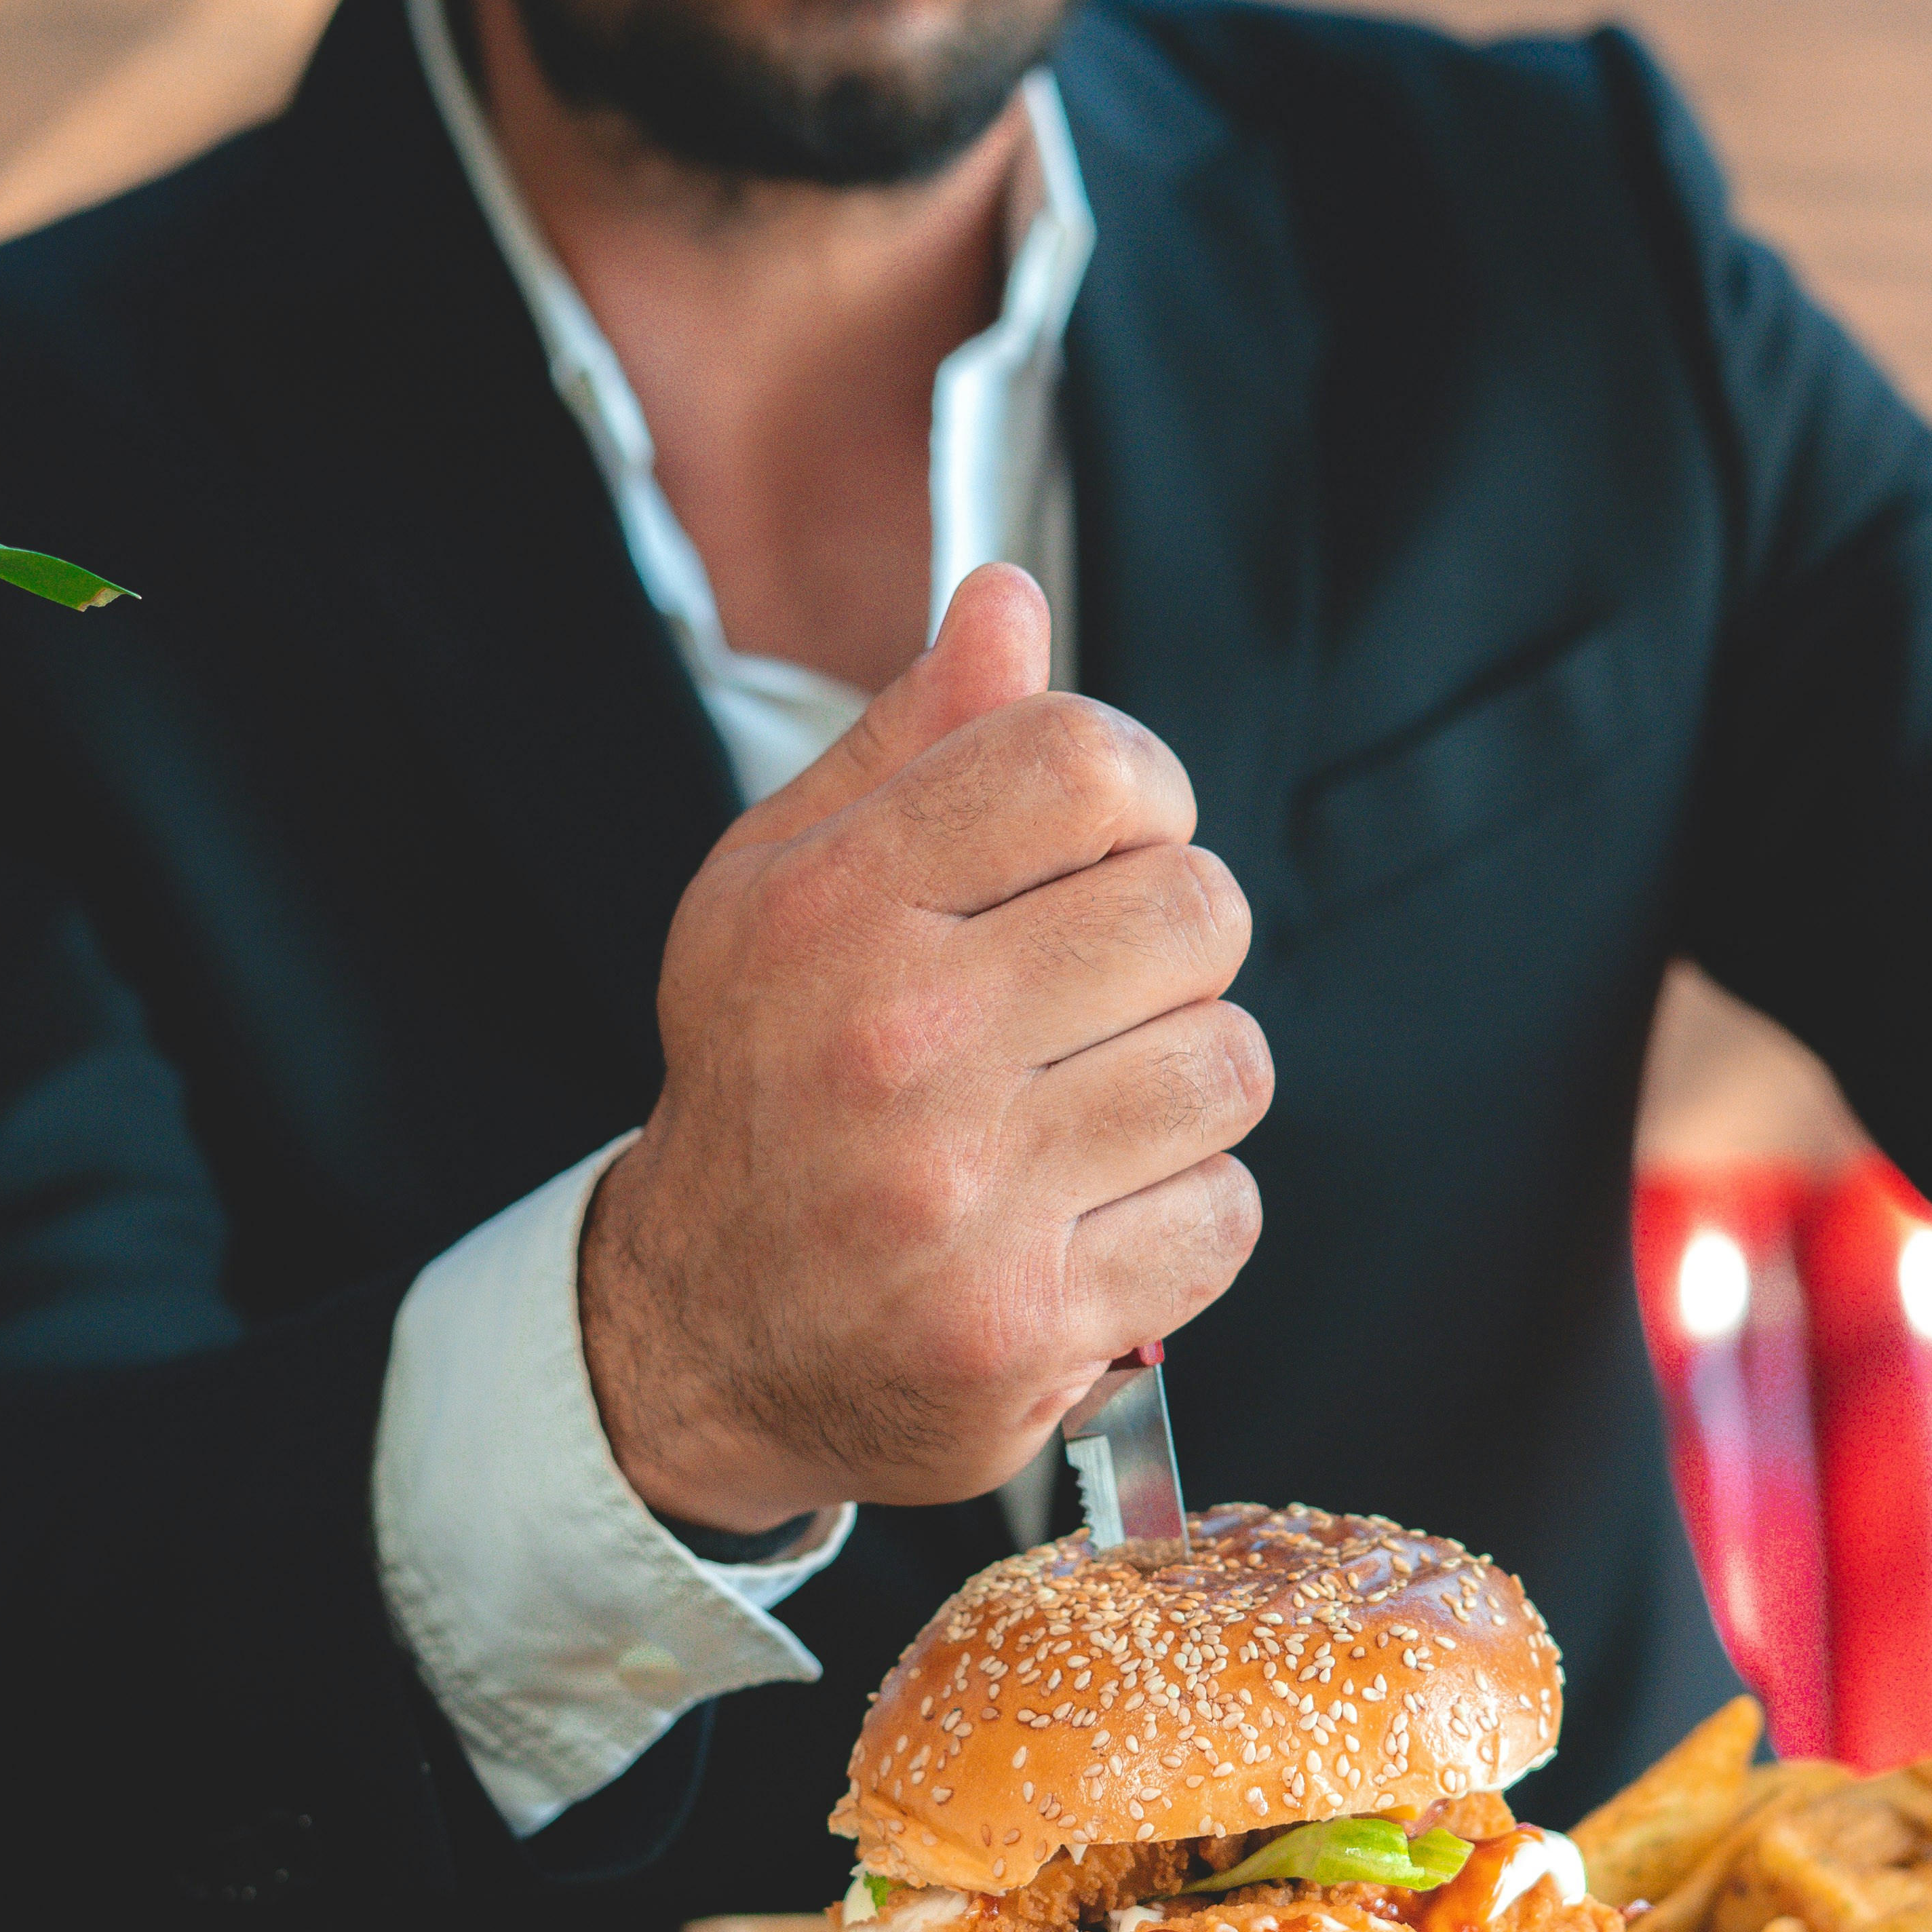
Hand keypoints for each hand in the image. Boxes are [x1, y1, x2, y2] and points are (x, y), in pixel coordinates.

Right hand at [578, 565, 1268, 1525]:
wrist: (702, 1333)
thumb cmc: (769, 1077)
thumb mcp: (785, 883)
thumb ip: (914, 741)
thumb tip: (1009, 599)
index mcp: (832, 908)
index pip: (1087, 762)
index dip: (1141, 792)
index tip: (1112, 845)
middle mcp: (896, 1042)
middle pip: (1195, 908)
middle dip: (1174, 943)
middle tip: (1100, 991)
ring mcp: (963, 1195)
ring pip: (1230, 1064)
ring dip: (1185, 1083)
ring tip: (1092, 1106)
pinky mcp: (1025, 1325)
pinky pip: (1224, 1211)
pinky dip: (1181, 1213)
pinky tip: (1091, 1213)